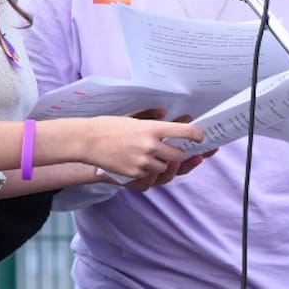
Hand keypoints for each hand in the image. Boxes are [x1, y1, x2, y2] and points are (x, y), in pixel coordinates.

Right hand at [83, 116, 204, 183]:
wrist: (88, 141)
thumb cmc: (109, 126)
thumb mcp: (132, 117)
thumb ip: (151, 116)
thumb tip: (166, 113)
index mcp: (152, 128)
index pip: (184, 132)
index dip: (196, 135)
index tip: (200, 137)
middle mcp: (151, 145)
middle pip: (178, 155)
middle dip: (177, 154)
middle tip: (172, 150)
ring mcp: (143, 161)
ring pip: (165, 167)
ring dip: (162, 164)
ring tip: (148, 156)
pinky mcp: (135, 173)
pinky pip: (150, 176)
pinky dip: (147, 171)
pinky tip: (136, 162)